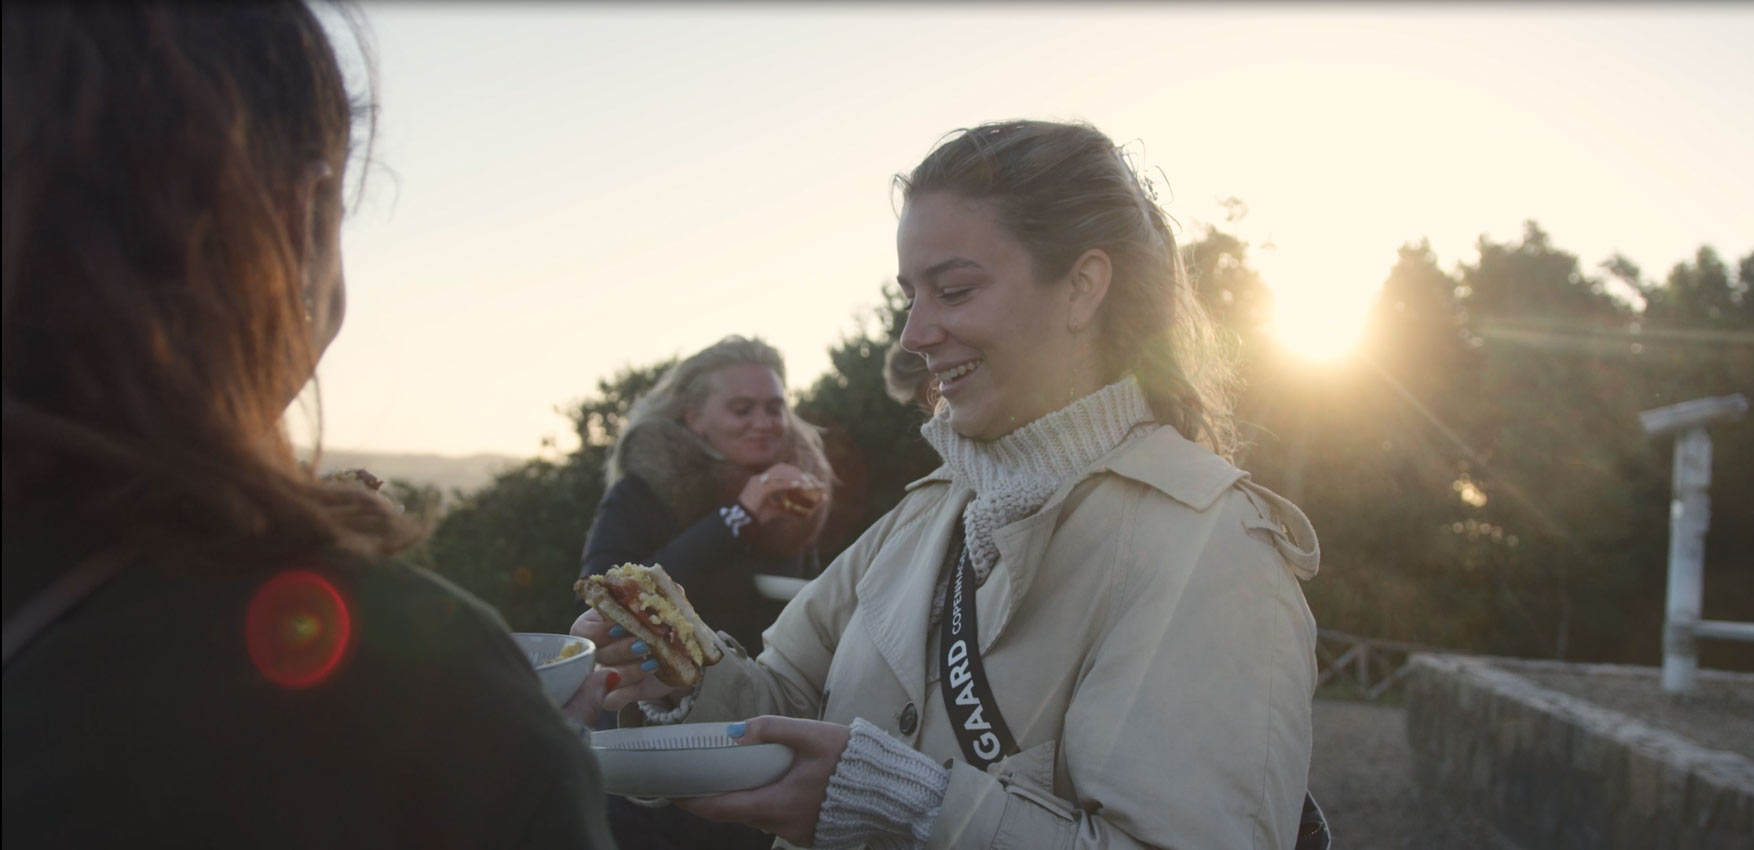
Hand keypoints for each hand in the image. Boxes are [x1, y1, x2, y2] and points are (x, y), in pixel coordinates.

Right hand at [567, 608, 690, 713]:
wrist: (682, 661)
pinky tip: (639, 686)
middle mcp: (600, 649)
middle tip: (643, 645)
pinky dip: (621, 695)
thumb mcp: (665, 610)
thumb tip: (667, 590)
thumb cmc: (666, 629)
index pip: (584, 628)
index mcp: (601, 624)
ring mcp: (606, 675)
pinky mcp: (618, 695)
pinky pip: (609, 700)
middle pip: (595, 653)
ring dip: (628, 670)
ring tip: (653, 663)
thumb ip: (663, 597)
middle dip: (620, 649)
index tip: (620, 626)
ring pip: (603, 677)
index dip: (600, 629)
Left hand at [676, 716, 851, 846]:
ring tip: (738, 775)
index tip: (673, 792)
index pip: (721, 809)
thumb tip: (736, 731)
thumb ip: (773, 729)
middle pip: (738, 814)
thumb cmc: (854, 761)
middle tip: (704, 775)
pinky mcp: (810, 833)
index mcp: (778, 804)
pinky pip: (778, 820)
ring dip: (745, 799)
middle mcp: (783, 825)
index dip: (693, 802)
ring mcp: (797, 833)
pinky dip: (768, 804)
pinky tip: (774, 784)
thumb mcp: (814, 736)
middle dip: (718, 797)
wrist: (891, 790)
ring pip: (758, 817)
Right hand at [737, 463, 822, 526]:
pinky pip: (776, 484)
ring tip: (807, 483)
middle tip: (810, 480)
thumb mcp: (774, 510)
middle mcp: (760, 478)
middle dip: (796, 472)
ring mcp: (758, 482)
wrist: (741, 522)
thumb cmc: (756, 516)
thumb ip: (785, 506)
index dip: (794, 472)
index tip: (807, 478)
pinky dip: (788, 484)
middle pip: (781, 468)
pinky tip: (799, 486)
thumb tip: (799, 509)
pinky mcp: (758, 489)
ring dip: (795, 476)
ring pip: (780, 473)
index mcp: (763, 481)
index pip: (781, 470)